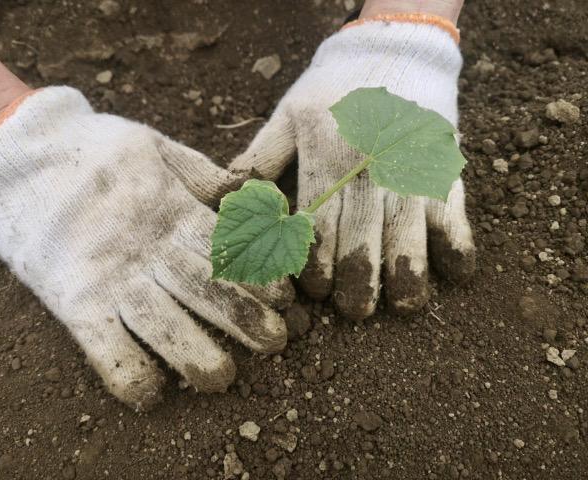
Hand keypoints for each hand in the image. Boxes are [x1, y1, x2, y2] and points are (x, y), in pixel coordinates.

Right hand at [0, 87, 293, 409]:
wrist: (22, 157)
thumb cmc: (94, 150)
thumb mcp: (156, 147)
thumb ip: (201, 173)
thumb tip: (245, 192)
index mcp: (172, 215)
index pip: (227, 252)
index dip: (258, 278)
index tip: (285, 299)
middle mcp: (148, 251)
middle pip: (205, 291)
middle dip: (245, 320)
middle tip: (277, 343)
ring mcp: (111, 279)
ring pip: (165, 326)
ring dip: (197, 355)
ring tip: (223, 379)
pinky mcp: (75, 302)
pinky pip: (105, 347)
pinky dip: (129, 374)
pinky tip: (151, 395)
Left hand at [230, 18, 474, 319]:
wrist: (393, 44)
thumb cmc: (333, 85)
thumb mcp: (287, 112)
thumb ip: (260, 157)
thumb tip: (229, 198)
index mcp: (324, 157)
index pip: (317, 224)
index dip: (316, 263)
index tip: (316, 292)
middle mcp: (368, 168)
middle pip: (361, 237)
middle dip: (358, 280)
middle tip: (355, 311)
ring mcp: (409, 166)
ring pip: (408, 231)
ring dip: (407, 273)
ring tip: (403, 306)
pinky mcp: (442, 163)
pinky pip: (455, 207)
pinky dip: (458, 242)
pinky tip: (457, 272)